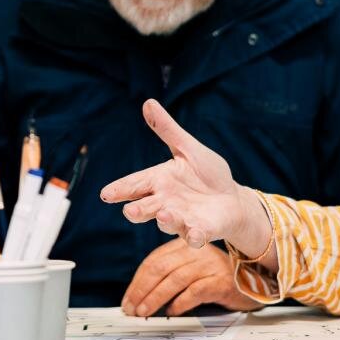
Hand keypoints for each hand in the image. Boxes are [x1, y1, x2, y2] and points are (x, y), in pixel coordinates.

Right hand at [101, 99, 260, 248]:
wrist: (233, 199)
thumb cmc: (207, 174)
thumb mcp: (188, 148)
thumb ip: (167, 131)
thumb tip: (148, 102)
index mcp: (159, 180)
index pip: (135, 184)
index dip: (120, 190)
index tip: (106, 194)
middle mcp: (166, 202)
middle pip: (145, 208)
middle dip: (137, 210)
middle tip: (129, 211)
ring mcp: (182, 219)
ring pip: (168, 222)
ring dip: (165, 220)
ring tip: (163, 214)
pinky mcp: (201, 231)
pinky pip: (196, 236)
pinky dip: (195, 236)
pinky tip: (195, 234)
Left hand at [122, 238, 265, 316]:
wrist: (255, 283)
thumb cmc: (216, 279)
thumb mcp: (190, 272)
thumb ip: (168, 278)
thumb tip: (139, 300)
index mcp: (184, 246)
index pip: (154, 261)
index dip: (137, 281)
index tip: (128, 300)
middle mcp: (196, 252)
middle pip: (161, 268)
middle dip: (142, 290)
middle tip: (131, 309)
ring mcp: (210, 265)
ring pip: (175, 279)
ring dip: (155, 298)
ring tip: (144, 313)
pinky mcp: (221, 280)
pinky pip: (195, 291)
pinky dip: (180, 303)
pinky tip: (171, 312)